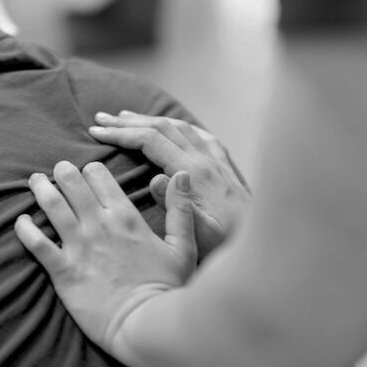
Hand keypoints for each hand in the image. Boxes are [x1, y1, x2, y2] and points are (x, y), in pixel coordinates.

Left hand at [15, 161, 196, 356]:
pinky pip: (36, 243)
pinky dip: (25, 228)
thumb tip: (182, 174)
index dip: (90, 170)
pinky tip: (21, 221)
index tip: (86, 173)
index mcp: (126, 217)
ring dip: (40, 189)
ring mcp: (79, 247)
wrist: (146, 326)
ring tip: (34, 182)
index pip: (99, 175)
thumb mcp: (184, 247)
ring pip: (51, 205)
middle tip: (56, 171)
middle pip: (71, 183)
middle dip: (61, 171)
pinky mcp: (63, 270)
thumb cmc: (168, 289)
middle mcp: (99, 225)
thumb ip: (181, 209)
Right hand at [89, 111, 251, 257]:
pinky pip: (199, 135)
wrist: (271, 249)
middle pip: (162, 127)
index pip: (151, 141)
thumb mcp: (201, 238)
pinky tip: (173, 129)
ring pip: (180, 128)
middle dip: (128, 121)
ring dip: (150, 119)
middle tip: (100, 118)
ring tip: (126, 117)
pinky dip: (178, 126)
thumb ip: (177, 209)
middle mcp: (207, 161)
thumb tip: (156, 179)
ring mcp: (219, 162)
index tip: (95, 130)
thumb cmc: (231, 250)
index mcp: (195, 174)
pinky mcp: (228, 168)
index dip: (121, 133)